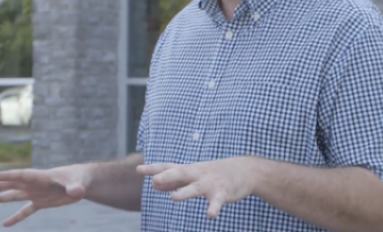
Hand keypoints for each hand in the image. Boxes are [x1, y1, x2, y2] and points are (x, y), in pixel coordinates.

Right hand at [0, 164, 93, 226]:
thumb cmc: (78, 179)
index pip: (22, 175)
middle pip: (14, 185)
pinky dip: (15, 217)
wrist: (81, 182)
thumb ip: (75, 187)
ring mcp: (36, 194)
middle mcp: (35, 185)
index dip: (8, 176)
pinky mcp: (41, 203)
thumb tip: (76, 192)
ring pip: (15, 196)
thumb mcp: (77, 183)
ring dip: (1, 198)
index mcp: (41, 177)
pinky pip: (25, 211)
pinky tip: (5, 224)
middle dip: (0, 186)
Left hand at [136, 156, 262, 217]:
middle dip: (167, 177)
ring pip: (195, 188)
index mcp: (189, 170)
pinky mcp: (223, 193)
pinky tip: (210, 215)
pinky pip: (217, 201)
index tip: (138, 170)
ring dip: (184, 192)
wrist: (245, 170)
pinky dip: (213, 208)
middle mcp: (198, 174)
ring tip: (173, 197)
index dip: (153, 168)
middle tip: (154, 181)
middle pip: (180, 173)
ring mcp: (210, 183)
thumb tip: (154, 184)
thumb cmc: (214, 173)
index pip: (168, 166)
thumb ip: (174, 180)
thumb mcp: (193, 174)